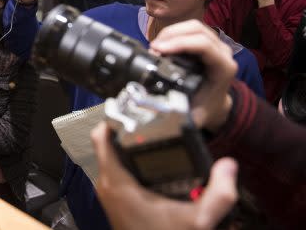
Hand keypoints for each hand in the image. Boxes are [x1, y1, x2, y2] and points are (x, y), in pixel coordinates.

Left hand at [91, 122, 237, 229]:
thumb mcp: (198, 220)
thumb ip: (218, 193)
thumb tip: (229, 166)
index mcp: (117, 182)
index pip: (100, 137)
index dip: (113, 119)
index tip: (131, 111)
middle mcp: (106, 185)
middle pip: (107, 145)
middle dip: (126, 132)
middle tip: (149, 122)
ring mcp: (108, 194)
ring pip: (111, 158)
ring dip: (128, 148)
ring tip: (152, 139)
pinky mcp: (114, 202)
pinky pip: (116, 172)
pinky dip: (129, 164)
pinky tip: (152, 164)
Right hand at [149, 20, 235, 131]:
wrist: (216, 106)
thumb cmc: (205, 109)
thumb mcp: (194, 116)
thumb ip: (179, 114)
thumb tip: (157, 110)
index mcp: (223, 68)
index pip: (203, 45)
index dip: (179, 44)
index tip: (158, 50)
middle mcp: (223, 53)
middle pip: (197, 30)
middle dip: (171, 35)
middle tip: (153, 48)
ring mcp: (216, 45)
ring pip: (193, 26)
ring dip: (171, 32)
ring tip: (155, 45)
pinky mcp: (207, 42)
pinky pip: (190, 30)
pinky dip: (173, 33)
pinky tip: (162, 44)